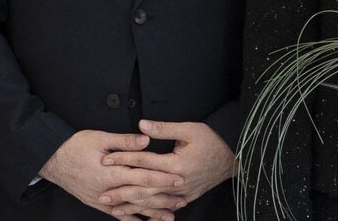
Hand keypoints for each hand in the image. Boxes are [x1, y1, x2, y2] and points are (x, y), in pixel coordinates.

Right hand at [40, 130, 182, 218]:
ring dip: (151, 212)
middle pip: (140, 196)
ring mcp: (101, 199)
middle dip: (162, 199)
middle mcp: (107, 189)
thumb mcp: (100, 138)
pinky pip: (117, 214)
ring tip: (170, 216)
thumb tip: (146, 140)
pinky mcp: (96, 203)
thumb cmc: (74, 147)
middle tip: (182, 200)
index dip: (162, 178)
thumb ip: (124, 142)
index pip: (142, 176)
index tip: (178, 180)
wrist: (52, 160)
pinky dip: (132, 219)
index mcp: (110, 172)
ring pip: (131, 208)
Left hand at [104, 120, 235, 208]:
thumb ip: (164, 128)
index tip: (106, 160)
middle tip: (102, 195)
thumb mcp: (190, 129)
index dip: (124, 160)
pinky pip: (164, 208)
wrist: (234, 159)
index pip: (144, 161)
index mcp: (176, 164)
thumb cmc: (213, 142)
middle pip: (144, 188)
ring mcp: (182, 193)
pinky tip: (139, 216)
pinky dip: (150, 213)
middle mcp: (177, 182)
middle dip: (122, 192)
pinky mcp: (186, 197)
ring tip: (114, 208)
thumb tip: (141, 126)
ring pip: (153, 202)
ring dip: (132, 206)